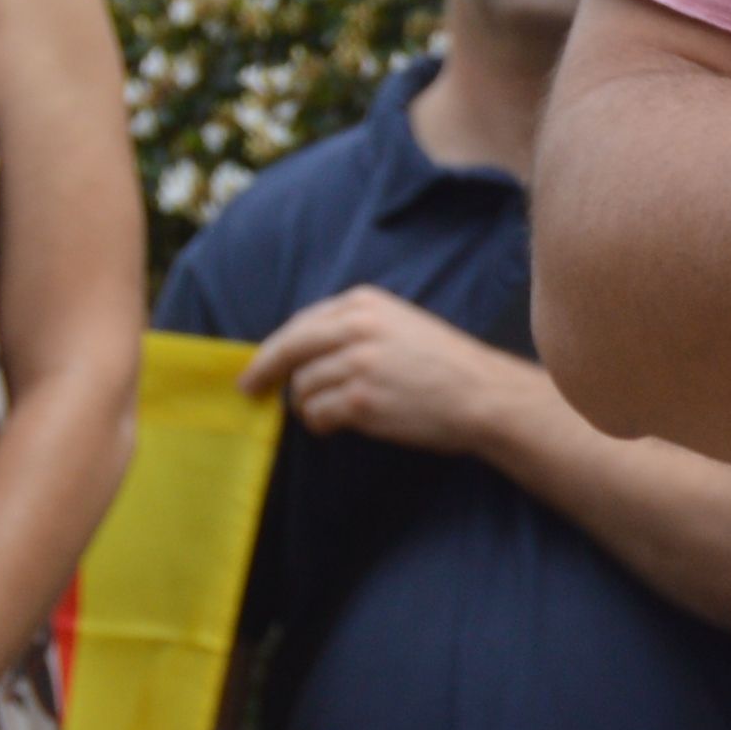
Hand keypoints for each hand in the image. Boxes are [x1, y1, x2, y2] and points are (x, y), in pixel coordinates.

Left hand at [244, 288, 540, 463]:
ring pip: (302, 387)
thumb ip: (352, 328)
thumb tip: (300, 351)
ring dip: (309, 404)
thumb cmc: (442, 363)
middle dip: (264, 371)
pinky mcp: (361, 400)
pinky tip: (337, 425)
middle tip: (249, 388)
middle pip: (290, 349)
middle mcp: (358, 328)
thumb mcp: (398, 324)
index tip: (260, 364)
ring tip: (334, 412)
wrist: (481, 393)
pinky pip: (317, 413)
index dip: (275, 347)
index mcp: (364, 304)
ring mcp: (358, 364)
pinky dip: (320, 423)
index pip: (302, 323)